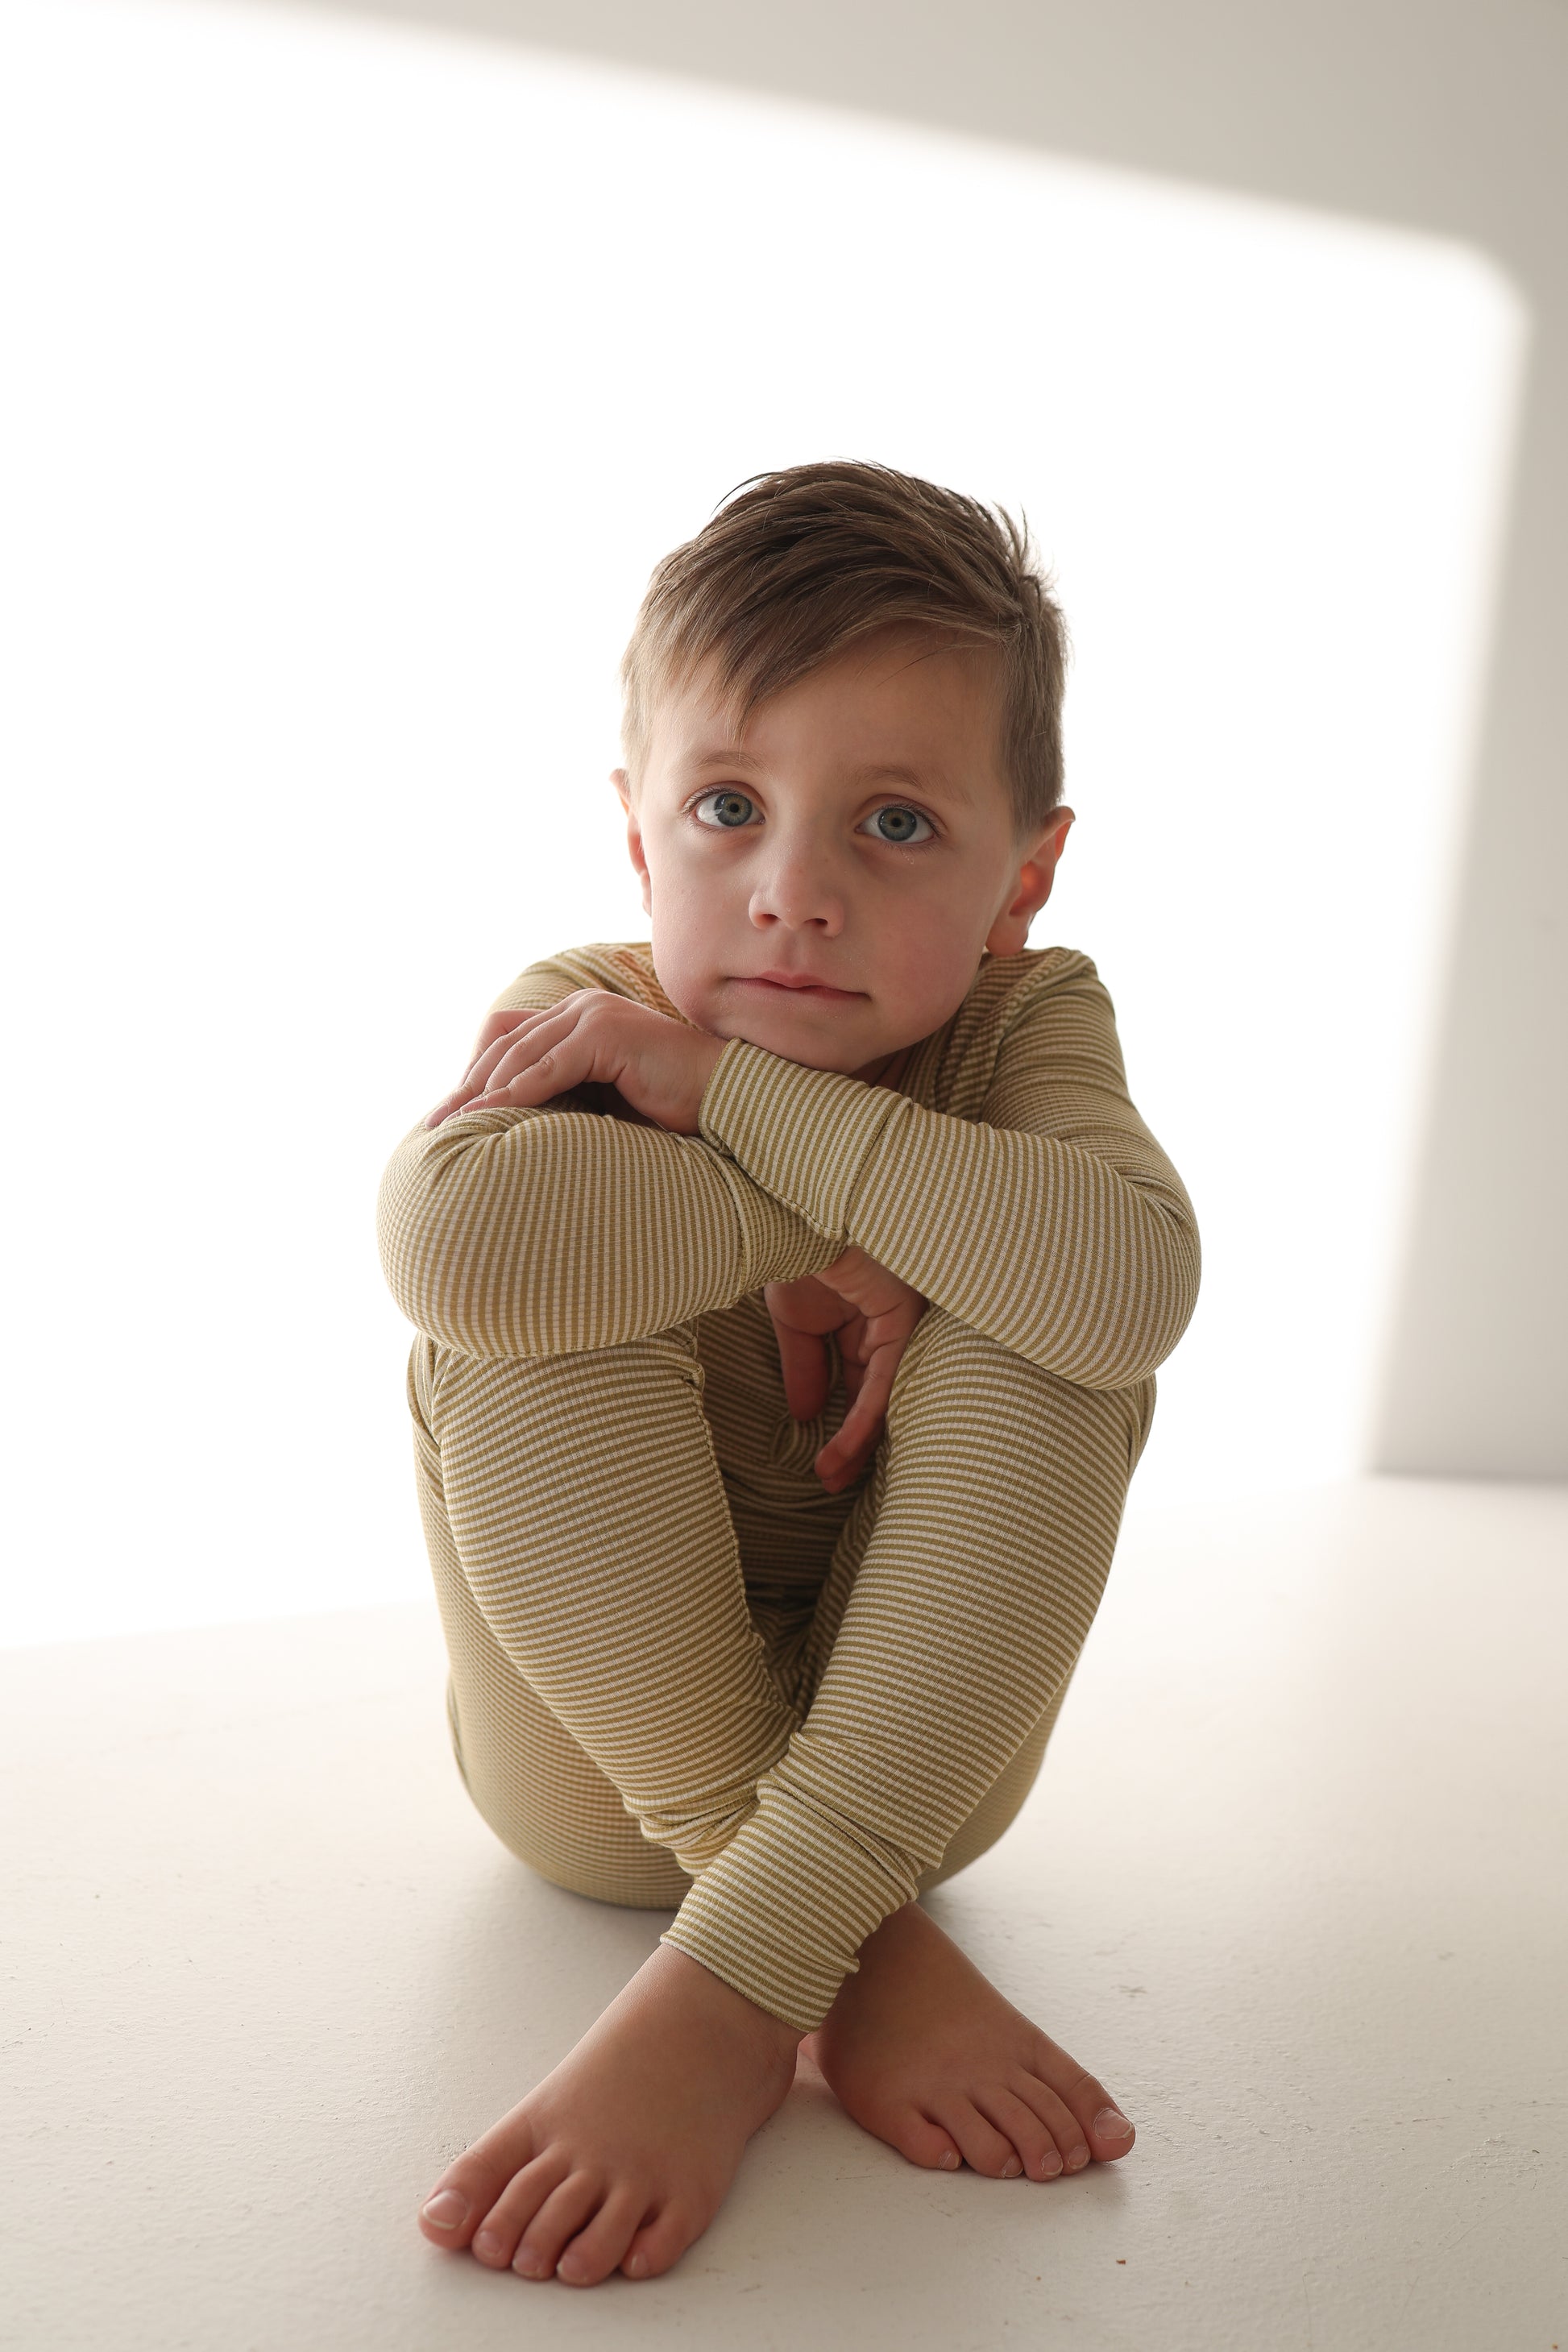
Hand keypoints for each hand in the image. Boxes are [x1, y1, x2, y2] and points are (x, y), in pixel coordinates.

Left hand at [424, 992, 726, 1135]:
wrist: (726, 1098)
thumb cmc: (671, 1106)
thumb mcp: (604, 1097)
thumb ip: (565, 1094)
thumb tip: (513, 1122)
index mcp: (579, 1015)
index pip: (509, 1039)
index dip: (476, 1075)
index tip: (451, 1115)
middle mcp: (582, 1006)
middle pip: (505, 1045)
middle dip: (467, 1086)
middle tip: (435, 1124)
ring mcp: (594, 1016)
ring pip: (520, 1057)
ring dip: (481, 1094)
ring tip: (451, 1127)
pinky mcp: (606, 1034)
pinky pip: (548, 1069)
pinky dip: (515, 1095)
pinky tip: (489, 1118)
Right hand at [765, 1247, 926, 1492]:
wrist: (793, 1214)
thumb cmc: (796, 1248)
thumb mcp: (794, 1321)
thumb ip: (805, 1367)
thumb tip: (806, 1416)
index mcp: (862, 1318)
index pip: (860, 1384)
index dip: (844, 1425)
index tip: (824, 1464)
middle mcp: (885, 1322)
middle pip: (879, 1396)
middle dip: (858, 1444)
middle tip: (834, 1482)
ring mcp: (897, 1320)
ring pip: (886, 1395)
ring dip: (859, 1442)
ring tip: (832, 1478)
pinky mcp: (901, 1317)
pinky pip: (885, 1380)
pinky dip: (864, 1419)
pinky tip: (841, 1450)